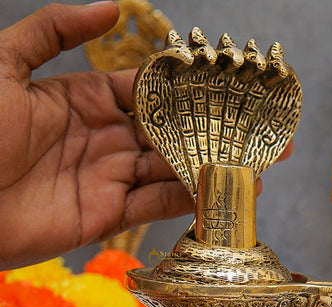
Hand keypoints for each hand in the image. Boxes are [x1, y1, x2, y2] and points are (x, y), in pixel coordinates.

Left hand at [0, 3, 292, 268]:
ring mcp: (109, 178)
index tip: (229, 85)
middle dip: (215, 131)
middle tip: (260, 129)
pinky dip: (191, 200)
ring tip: (258, 164)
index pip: (148, 92)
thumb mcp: (2, 65)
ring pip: (171, 169)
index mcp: (84, 100)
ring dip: (214, 167)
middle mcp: (104, 138)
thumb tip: (110, 5)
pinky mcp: (108, 215)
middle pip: (170, 132)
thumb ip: (54, 30)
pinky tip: (226, 193)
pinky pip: (156, 204)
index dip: (187, 88)